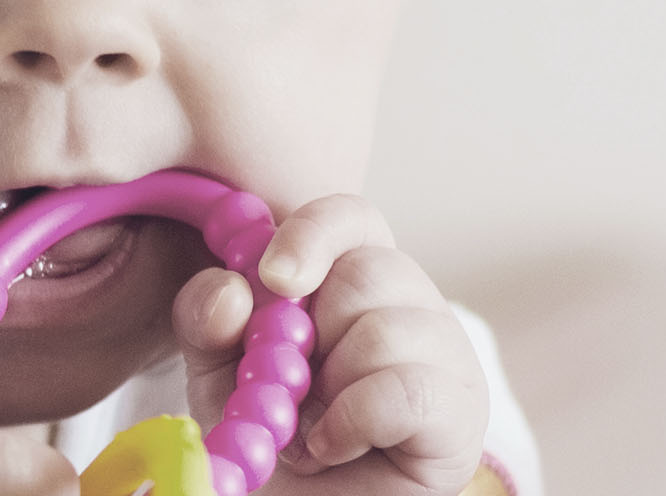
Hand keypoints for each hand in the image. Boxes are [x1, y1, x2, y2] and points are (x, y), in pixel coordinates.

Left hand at [172, 194, 487, 495]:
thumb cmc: (270, 438)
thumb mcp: (218, 374)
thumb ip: (207, 322)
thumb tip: (230, 289)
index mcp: (353, 279)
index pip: (351, 218)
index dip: (312, 233)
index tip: (272, 276)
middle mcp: (409, 304)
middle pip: (366, 270)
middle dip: (311, 333)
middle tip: (293, 384)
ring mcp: (443, 355)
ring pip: (383, 331)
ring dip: (329, 389)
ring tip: (315, 426)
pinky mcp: (458, 413)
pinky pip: (405, 390)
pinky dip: (352, 423)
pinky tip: (334, 446)